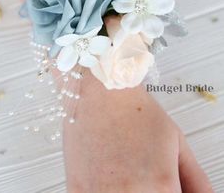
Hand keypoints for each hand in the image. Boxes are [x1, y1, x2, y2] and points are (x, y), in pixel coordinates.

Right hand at [61, 70, 212, 192]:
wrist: (100, 90)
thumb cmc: (135, 110)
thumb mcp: (176, 142)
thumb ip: (196, 180)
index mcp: (161, 186)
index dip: (170, 191)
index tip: (166, 184)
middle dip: (151, 190)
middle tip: (144, 172)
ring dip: (127, 191)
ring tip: (125, 170)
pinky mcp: (77, 192)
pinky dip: (104, 190)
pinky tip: (106, 173)